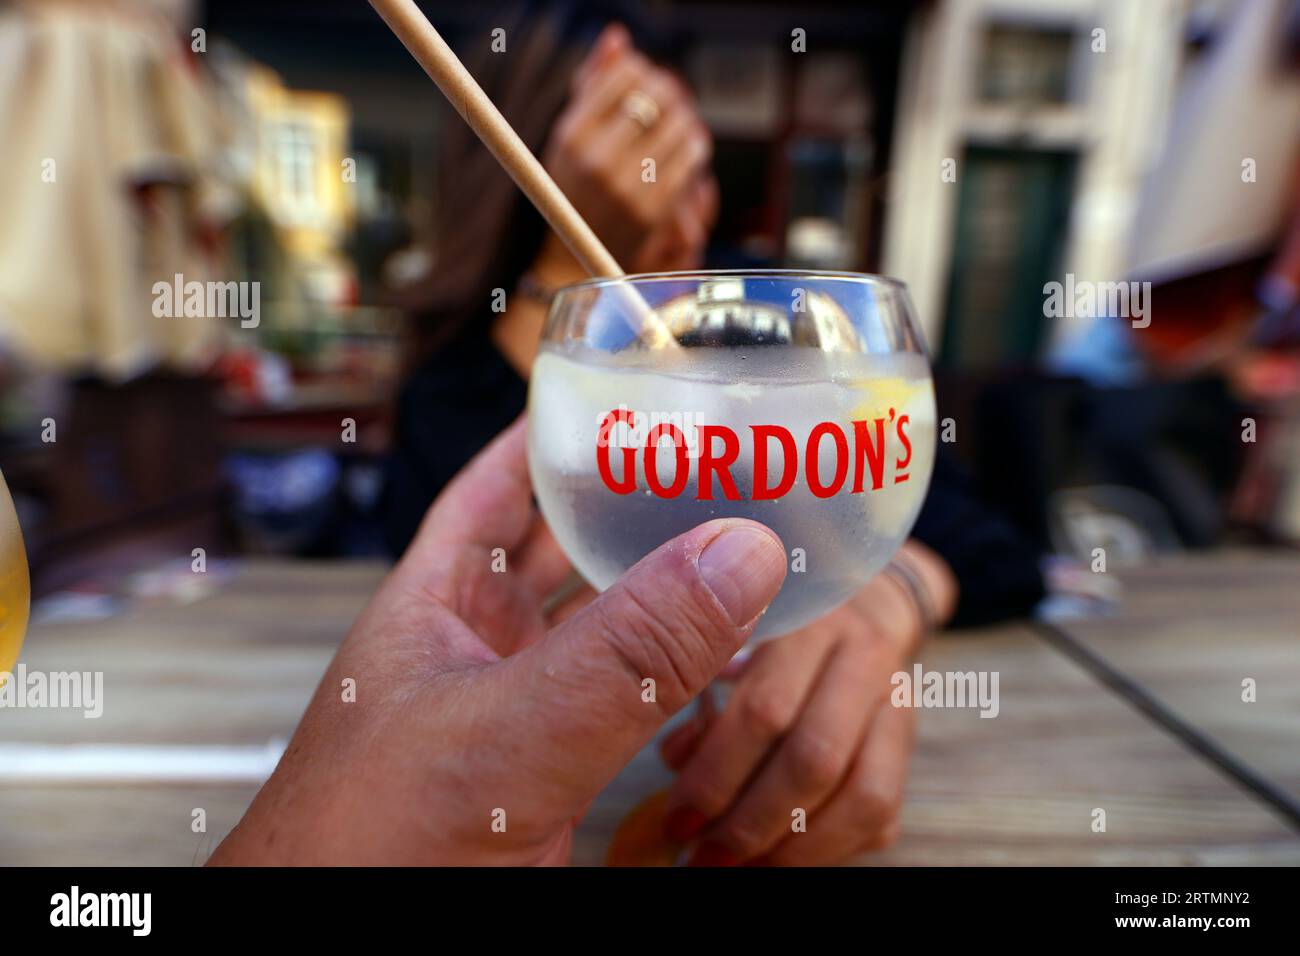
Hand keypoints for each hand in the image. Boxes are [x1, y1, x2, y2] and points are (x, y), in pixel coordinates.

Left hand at [210, 420, 786, 865]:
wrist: (351, 951)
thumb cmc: (363, 849)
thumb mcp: (504, 733)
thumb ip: (623, 653)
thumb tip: (737, 553)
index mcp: (434, 607)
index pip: (493, 490)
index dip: (550, 433)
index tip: (618, 392)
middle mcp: (472, 652)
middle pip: (557, 553)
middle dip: (626, 507)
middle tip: (708, 464)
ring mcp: (510, 717)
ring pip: (598, 631)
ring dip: (657, 593)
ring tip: (733, 541)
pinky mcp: (545, 780)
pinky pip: (620, 706)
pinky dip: (670, 679)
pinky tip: (718, 658)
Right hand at [544, 23, 714, 271]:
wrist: (574, 257)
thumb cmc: (575, 187)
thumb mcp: (570, 134)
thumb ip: (592, 82)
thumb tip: (618, 37)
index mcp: (571, 134)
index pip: (623, 76)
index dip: (641, 71)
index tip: (642, 81)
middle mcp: (597, 160)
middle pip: (656, 97)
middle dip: (668, 92)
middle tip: (668, 100)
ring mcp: (626, 188)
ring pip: (680, 126)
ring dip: (685, 120)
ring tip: (676, 125)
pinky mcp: (653, 212)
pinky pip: (690, 161)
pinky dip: (695, 147)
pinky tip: (687, 147)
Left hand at [660, 544, 955, 865]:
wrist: (850, 591)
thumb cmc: (762, 612)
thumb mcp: (721, 624)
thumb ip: (691, 675)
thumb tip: (676, 757)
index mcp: (805, 615)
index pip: (765, 708)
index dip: (716, 774)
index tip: (678, 814)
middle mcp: (861, 650)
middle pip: (815, 758)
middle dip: (752, 821)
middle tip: (703, 854)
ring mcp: (895, 695)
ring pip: (864, 794)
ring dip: (797, 847)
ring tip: (741, 863)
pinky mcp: (907, 736)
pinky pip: (883, 811)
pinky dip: (832, 846)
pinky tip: (781, 852)